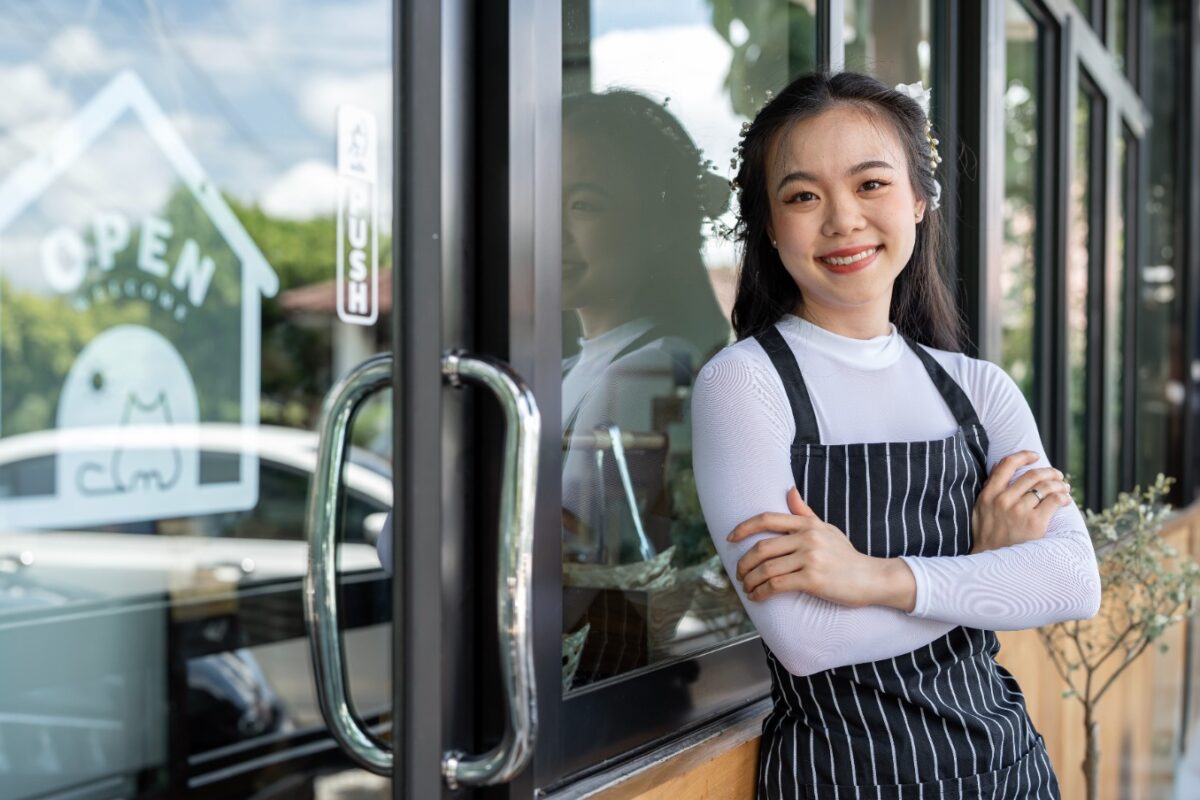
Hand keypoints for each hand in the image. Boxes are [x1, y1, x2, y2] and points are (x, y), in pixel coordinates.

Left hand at [727, 487, 882, 606]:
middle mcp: (807, 537)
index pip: (767, 519)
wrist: (872, 578)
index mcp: (808, 524)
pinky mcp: (813, 579)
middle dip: (744, 563)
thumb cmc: (846, 555)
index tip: (730, 538)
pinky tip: (757, 597)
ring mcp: (810, 558)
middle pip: (761, 547)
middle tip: (739, 574)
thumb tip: (789, 490)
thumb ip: (805, 513)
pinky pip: (776, 585)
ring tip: (747, 588)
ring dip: (750, 581)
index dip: (744, 527)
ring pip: (766, 568)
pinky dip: (761, 592)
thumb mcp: (827, 529)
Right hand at [970, 451, 1072, 554]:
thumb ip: (989, 487)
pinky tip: (1065, 500)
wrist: (992, 563)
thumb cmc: (987, 535)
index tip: (1035, 456)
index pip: (1007, 465)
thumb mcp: (980, 509)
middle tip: (1058, 475)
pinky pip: (1055, 501)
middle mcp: (1004, 500)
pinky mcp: (1035, 523)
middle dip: (1050, 471)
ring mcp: (1019, 512)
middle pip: (1033, 475)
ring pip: (1046, 486)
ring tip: (1065, 487)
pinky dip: (1063, 497)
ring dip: (1060, 484)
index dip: (1024, 456)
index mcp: (989, 495)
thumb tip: (1000, 464)